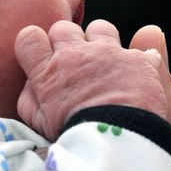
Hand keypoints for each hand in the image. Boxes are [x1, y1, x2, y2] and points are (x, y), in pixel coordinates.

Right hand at [16, 19, 167, 140]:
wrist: (118, 141)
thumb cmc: (76, 137)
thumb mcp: (41, 125)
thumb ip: (30, 99)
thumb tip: (30, 83)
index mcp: (49, 71)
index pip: (29, 38)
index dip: (35, 45)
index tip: (43, 58)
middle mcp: (76, 54)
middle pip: (63, 28)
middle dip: (67, 41)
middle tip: (74, 64)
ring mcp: (108, 53)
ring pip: (99, 28)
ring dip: (100, 42)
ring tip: (106, 65)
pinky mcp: (137, 59)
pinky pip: (141, 49)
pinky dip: (137, 63)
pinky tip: (136, 79)